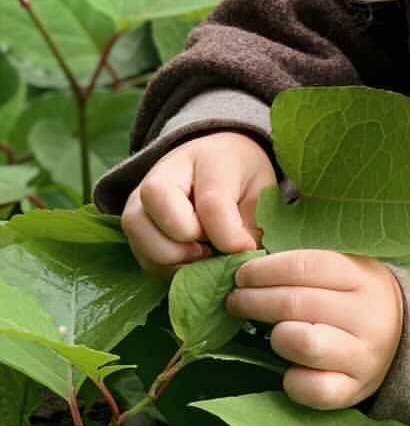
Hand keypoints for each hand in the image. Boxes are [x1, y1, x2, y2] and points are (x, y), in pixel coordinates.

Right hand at [122, 132, 276, 278]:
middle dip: (192, 243)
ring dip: (174, 259)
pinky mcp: (134, 223)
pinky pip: (140, 254)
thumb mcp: (260, 193)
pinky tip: (189, 260)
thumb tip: (239, 259)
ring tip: (201, 255)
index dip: (229, 236)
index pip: (211, 203)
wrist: (216, 162)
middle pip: (161, 211)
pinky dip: (165, 268)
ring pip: (140, 232)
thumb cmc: (242, 178)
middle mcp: (162, 173)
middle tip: (215, 248)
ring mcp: (140, 197)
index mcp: (207, 158)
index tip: (246, 247)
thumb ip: (251, 223)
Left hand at [225, 249, 404, 409]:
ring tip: (271, 333)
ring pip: (304, 343)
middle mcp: (367, 315)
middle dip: (254, 300)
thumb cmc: (356, 299)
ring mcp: (364, 355)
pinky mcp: (355, 389)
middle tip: (236, 301)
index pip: (304, 266)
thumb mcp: (345, 271)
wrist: (402, 338)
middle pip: (296, 304)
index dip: (263, 270)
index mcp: (363, 277)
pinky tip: (290, 369)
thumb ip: (304, 268)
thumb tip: (247, 270)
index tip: (241, 276)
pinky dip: (293, 380)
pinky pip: (312, 389)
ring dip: (278, 336)